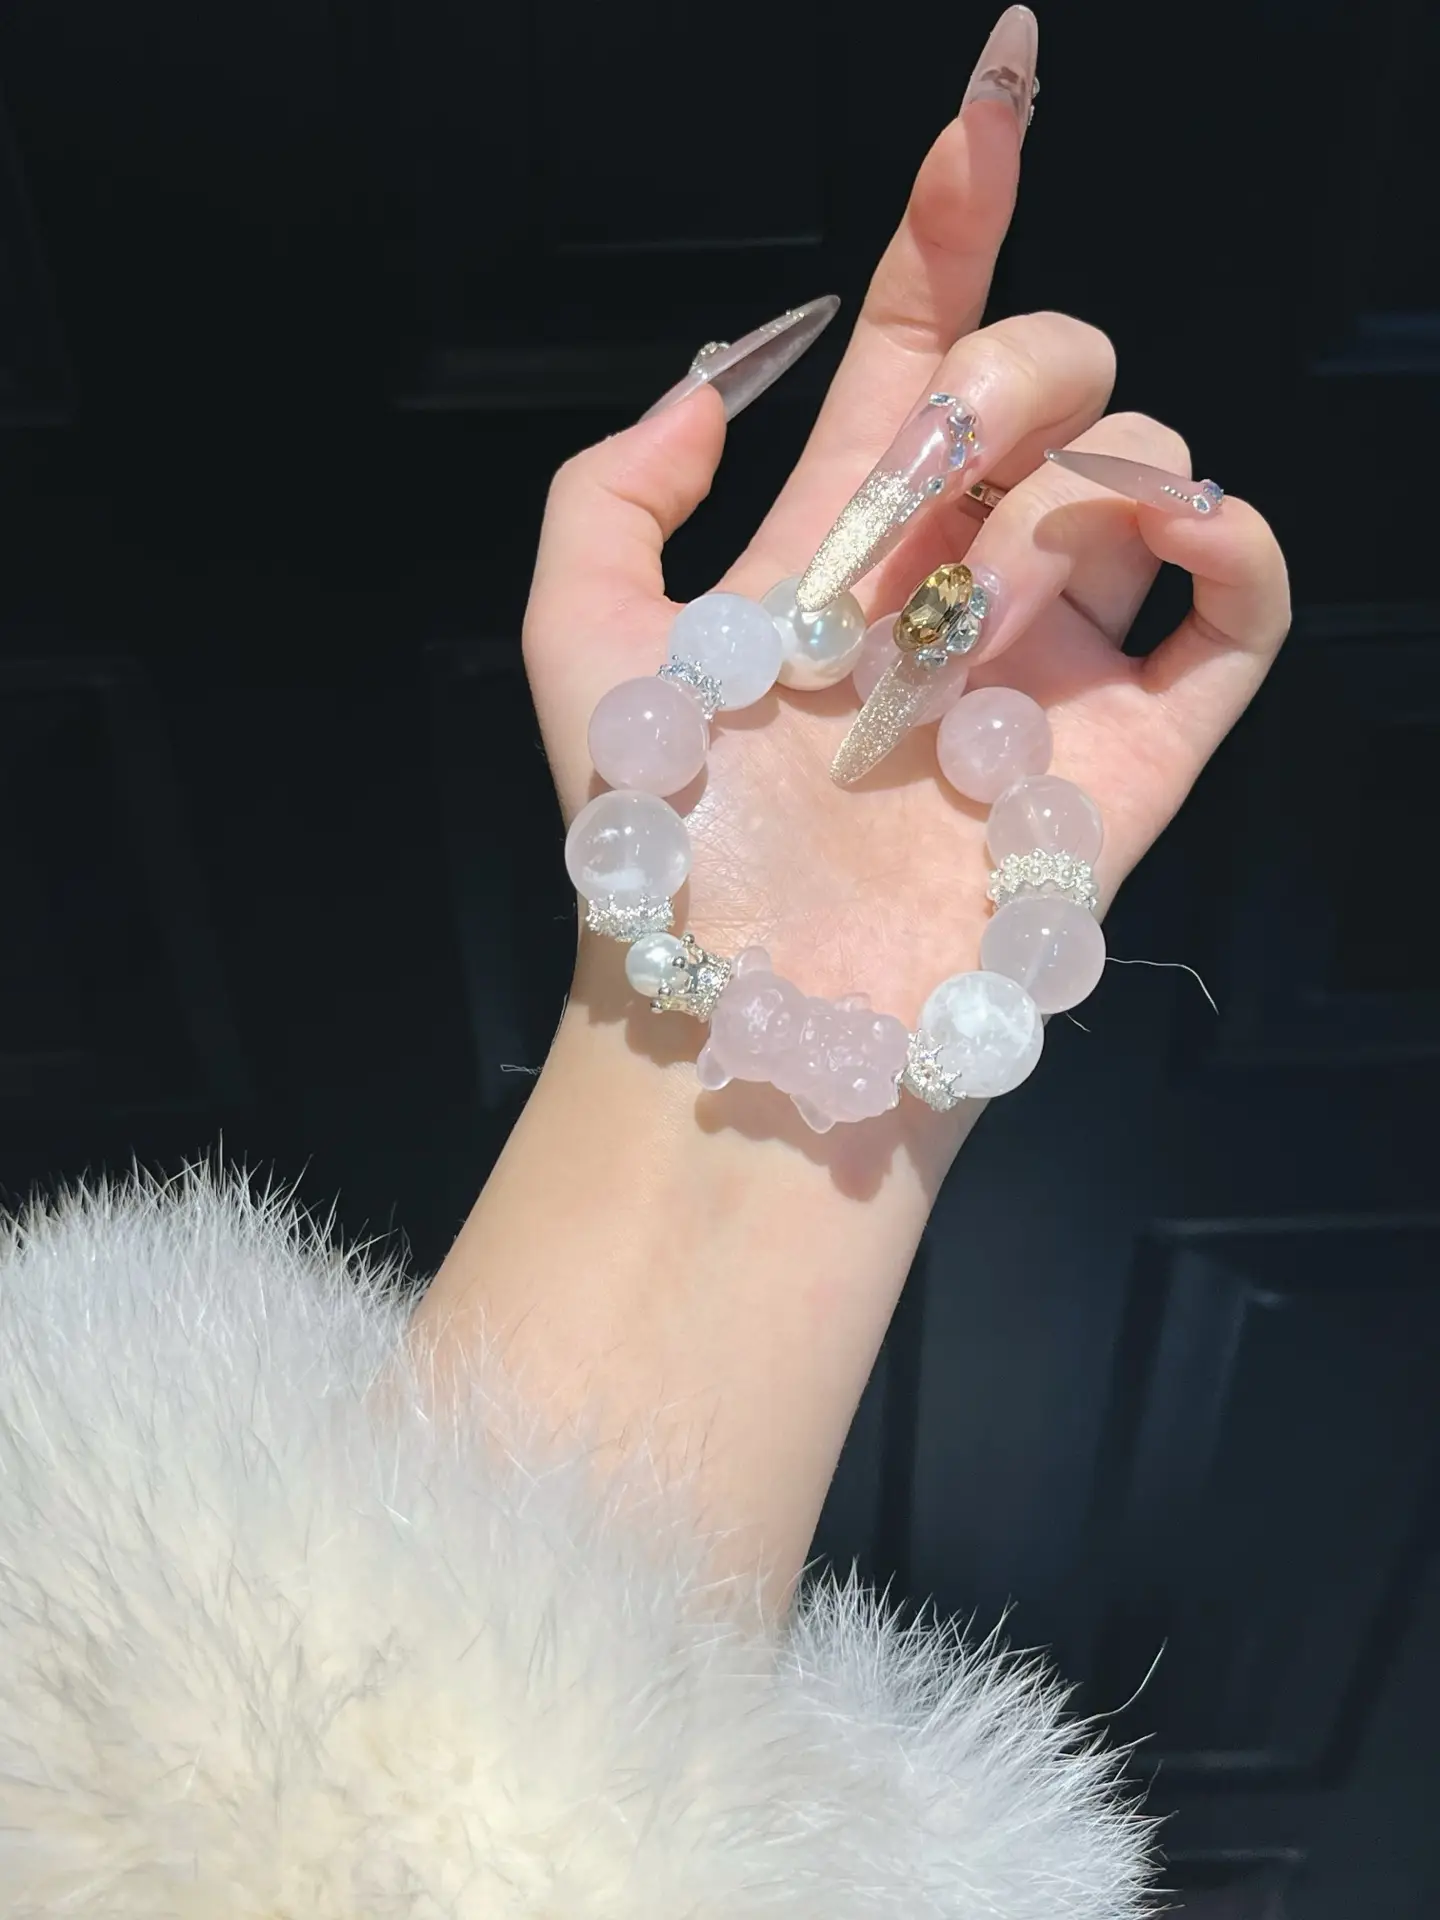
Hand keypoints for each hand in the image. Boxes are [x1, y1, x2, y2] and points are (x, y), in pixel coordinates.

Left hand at [523, 101, 1288, 1045]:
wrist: (745, 1007)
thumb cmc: (654, 838)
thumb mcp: (574, 636)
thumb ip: (610, 487)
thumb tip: (711, 379)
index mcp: (842, 534)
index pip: (918, 339)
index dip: (958, 210)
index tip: (1000, 83)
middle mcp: (959, 575)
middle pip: (1053, 375)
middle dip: (1020, 367)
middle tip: (933, 483)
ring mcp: (1056, 653)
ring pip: (1139, 467)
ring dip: (1072, 489)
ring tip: (980, 612)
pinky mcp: (1139, 742)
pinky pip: (1243, 605)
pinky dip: (1237, 540)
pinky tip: (1182, 532)